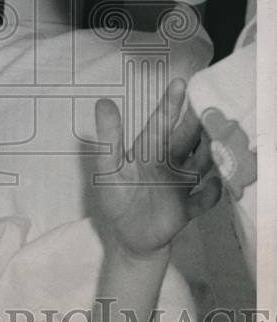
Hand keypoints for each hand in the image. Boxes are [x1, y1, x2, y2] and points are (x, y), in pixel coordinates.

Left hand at [93, 79, 220, 260]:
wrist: (130, 239)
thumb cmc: (118, 199)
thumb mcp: (109, 168)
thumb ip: (109, 137)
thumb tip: (104, 101)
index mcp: (150, 150)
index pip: (160, 123)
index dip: (170, 104)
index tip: (180, 83)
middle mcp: (170, 162)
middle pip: (187, 139)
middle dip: (198, 123)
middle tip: (210, 104)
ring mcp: (182, 185)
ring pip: (202, 164)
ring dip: (210, 154)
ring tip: (219, 141)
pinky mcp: (188, 208)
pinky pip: (204, 199)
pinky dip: (211, 193)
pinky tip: (214, 186)